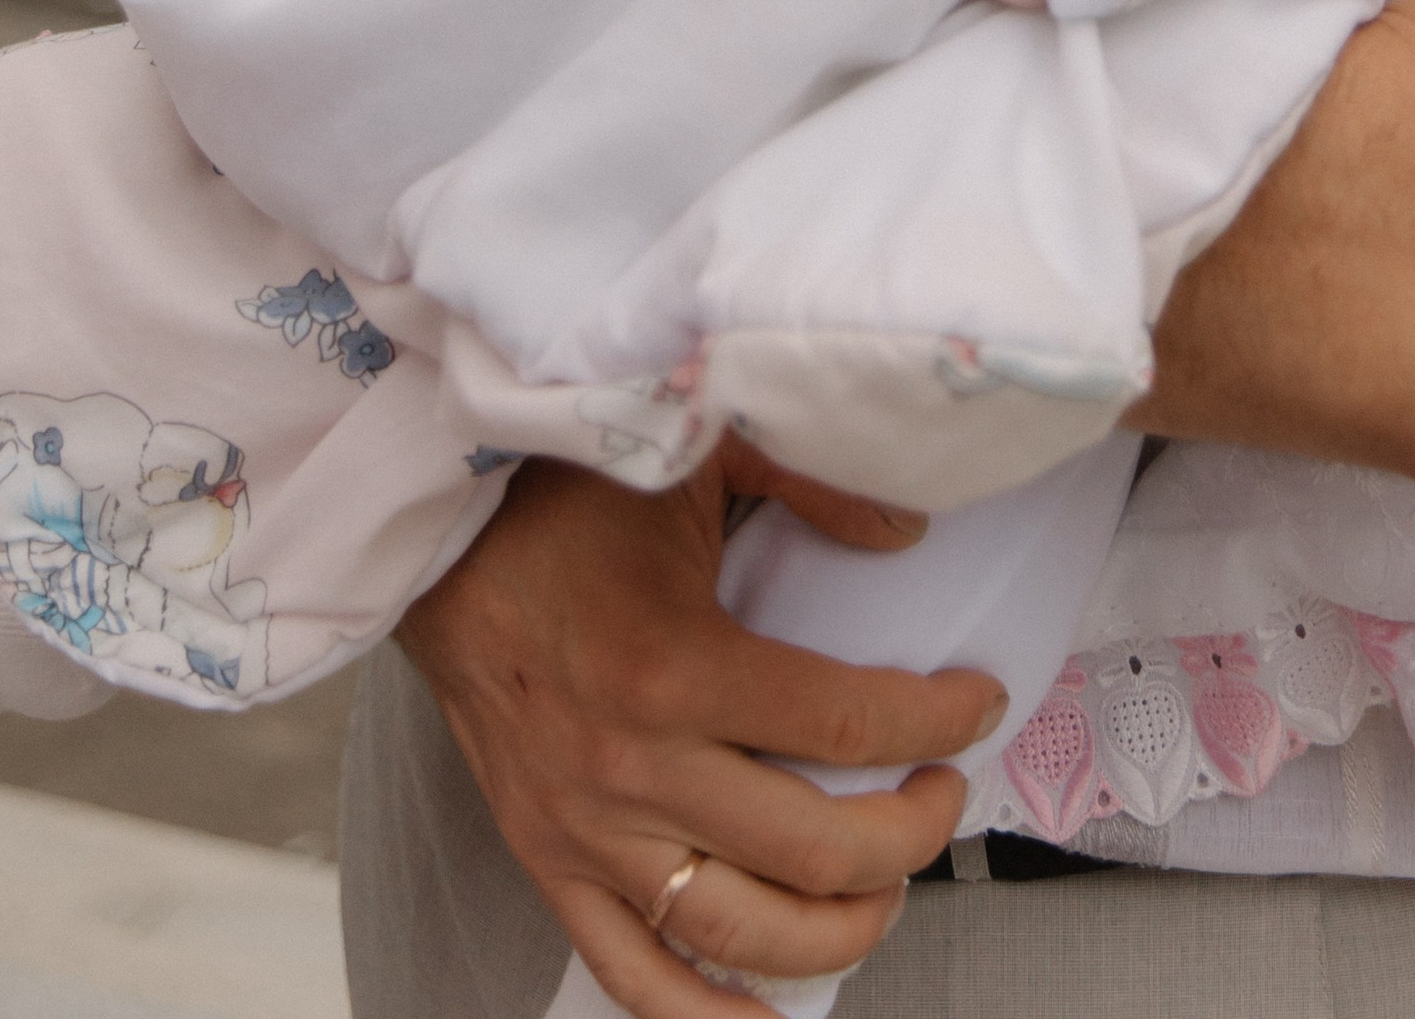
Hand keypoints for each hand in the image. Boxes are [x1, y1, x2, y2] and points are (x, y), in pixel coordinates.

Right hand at [398, 443, 1003, 1018]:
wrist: (438, 541)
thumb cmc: (565, 493)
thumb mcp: (694, 452)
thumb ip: (810, 483)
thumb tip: (909, 532)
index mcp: (677, 665)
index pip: (846, 720)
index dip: (937, 719)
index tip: (977, 703)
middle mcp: (635, 768)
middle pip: (816, 851)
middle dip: (912, 834)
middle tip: (942, 792)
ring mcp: (589, 831)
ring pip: (743, 935)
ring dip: (840, 930)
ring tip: (885, 886)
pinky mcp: (550, 862)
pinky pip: (633, 973)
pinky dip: (706, 1016)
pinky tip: (770, 1012)